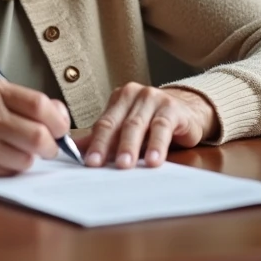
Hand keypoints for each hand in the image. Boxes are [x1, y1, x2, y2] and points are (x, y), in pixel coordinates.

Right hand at [0, 76, 70, 175]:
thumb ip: (26, 101)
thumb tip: (61, 117)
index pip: (40, 106)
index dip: (58, 120)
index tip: (60, 128)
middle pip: (38, 136)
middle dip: (51, 146)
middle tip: (48, 146)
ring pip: (26, 159)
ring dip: (31, 158)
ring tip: (21, 150)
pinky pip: (9, 172)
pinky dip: (14, 167)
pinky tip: (5, 157)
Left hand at [76, 83, 218, 168]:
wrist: (188, 112)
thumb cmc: (153, 123)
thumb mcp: (127, 129)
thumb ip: (103, 138)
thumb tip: (72, 151)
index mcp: (119, 99)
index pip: (103, 124)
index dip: (95, 144)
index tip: (88, 163)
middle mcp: (134, 94)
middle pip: (117, 124)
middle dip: (107, 146)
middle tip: (99, 166)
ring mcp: (153, 99)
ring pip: (138, 125)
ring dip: (131, 147)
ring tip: (125, 166)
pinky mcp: (172, 108)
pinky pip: (162, 127)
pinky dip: (157, 145)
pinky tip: (154, 160)